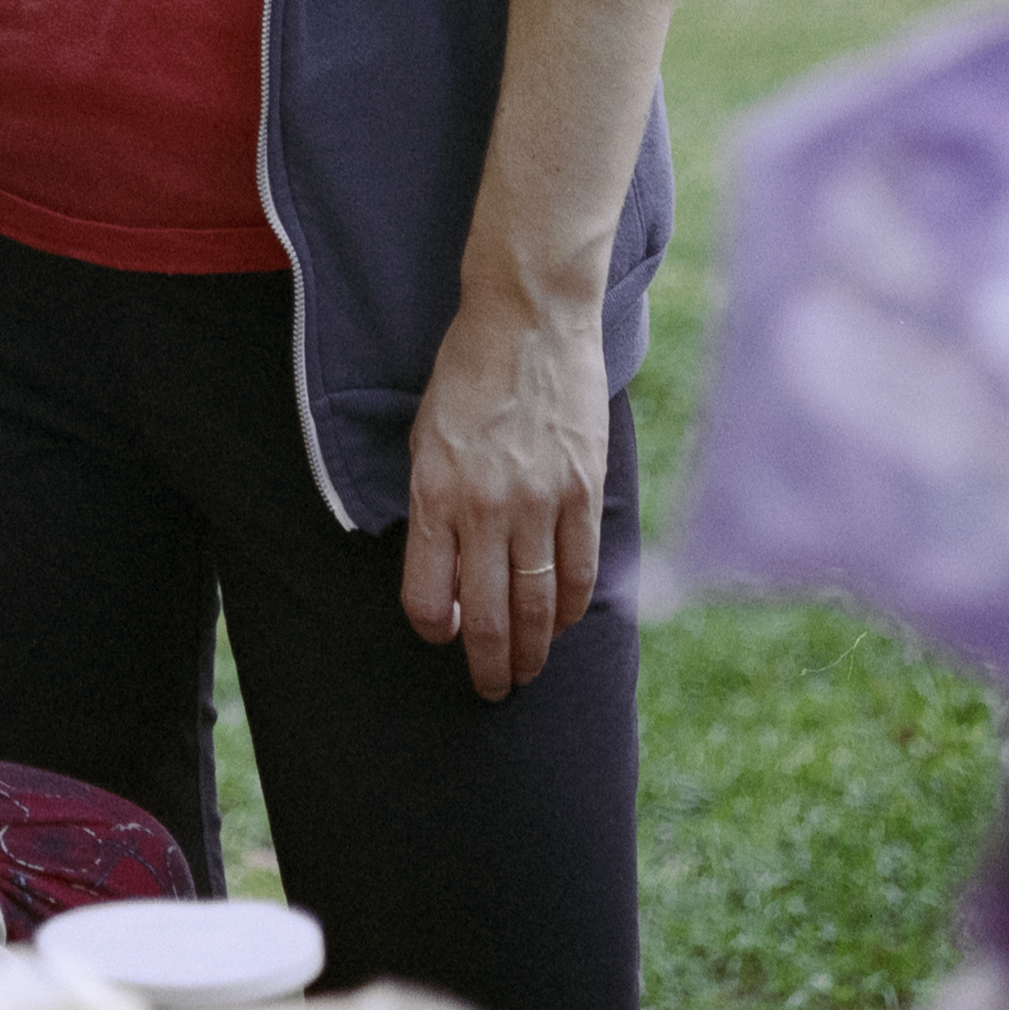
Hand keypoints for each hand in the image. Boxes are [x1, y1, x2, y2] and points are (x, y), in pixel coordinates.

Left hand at [399, 277, 604, 700]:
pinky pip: (579, 572)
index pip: (426, 596)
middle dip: (487, 665)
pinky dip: (569, 609)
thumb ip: (431, 507)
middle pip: (486, 617)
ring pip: (536, 607)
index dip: (433, 629)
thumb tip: (443, 577)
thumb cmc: (465, 378)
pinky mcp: (584, 493)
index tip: (442, 636)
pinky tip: (559, 622)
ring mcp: (539, 502)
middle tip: (491, 688)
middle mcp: (483, 507)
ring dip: (530, 651)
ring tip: (524, 672)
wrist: (527, 321)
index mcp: (433, 492)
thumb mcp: (424, 438)